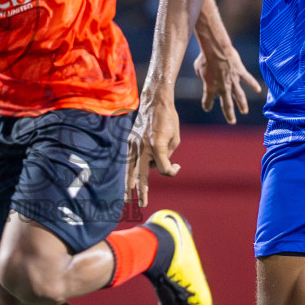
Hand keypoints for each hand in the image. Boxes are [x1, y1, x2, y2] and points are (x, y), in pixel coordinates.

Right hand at [125, 93, 181, 207]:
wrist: (154, 101)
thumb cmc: (168, 119)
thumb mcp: (175, 138)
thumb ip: (167, 155)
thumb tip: (158, 165)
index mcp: (157, 145)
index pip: (164, 169)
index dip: (172, 171)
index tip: (177, 167)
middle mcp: (143, 146)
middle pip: (140, 174)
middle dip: (141, 191)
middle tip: (141, 204)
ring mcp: (133, 144)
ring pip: (130, 169)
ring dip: (131, 183)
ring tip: (128, 197)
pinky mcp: (130, 141)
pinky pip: (130, 160)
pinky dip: (131, 170)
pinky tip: (128, 181)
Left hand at [193, 46, 263, 123]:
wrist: (216, 50)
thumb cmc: (204, 58)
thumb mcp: (198, 68)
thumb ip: (201, 74)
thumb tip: (202, 75)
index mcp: (210, 87)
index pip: (208, 101)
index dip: (207, 105)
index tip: (207, 108)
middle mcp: (223, 87)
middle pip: (227, 105)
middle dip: (229, 114)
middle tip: (232, 122)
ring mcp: (233, 81)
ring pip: (239, 96)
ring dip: (242, 105)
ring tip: (244, 112)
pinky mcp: (240, 72)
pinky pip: (249, 80)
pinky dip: (254, 85)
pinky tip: (258, 90)